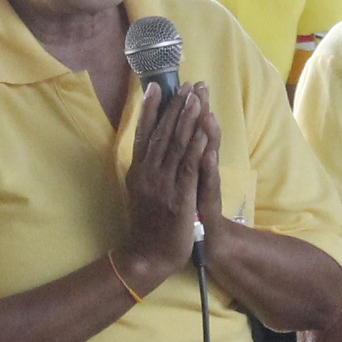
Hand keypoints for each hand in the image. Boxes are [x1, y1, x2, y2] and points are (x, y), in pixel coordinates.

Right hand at [118, 81, 218, 283]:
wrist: (148, 255)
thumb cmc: (147, 223)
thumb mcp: (140, 190)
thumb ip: (145, 167)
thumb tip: (148, 144)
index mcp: (138, 170)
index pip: (144, 132)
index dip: (150, 108)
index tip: (157, 86)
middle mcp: (148, 173)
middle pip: (163, 133)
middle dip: (176, 107)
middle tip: (188, 85)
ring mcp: (163, 185)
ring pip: (177, 145)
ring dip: (188, 119)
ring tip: (197, 98)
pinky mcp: (180, 198)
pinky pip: (189, 168)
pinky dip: (196, 148)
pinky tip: (203, 131)